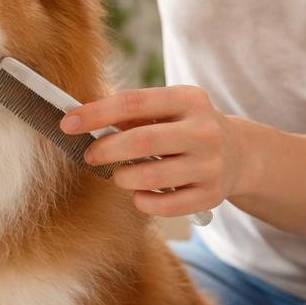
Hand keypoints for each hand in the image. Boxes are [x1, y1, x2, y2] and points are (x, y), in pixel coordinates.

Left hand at [60, 86, 244, 217]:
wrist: (238, 153)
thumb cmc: (184, 127)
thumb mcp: (166, 109)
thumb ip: (130, 114)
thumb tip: (80, 120)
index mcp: (189, 99)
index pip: (133, 102)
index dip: (96, 113)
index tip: (67, 123)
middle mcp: (205, 130)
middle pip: (142, 141)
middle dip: (106, 150)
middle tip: (89, 155)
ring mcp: (211, 165)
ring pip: (151, 177)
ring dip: (123, 177)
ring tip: (118, 174)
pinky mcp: (211, 196)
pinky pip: (163, 205)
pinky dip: (142, 200)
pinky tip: (141, 192)